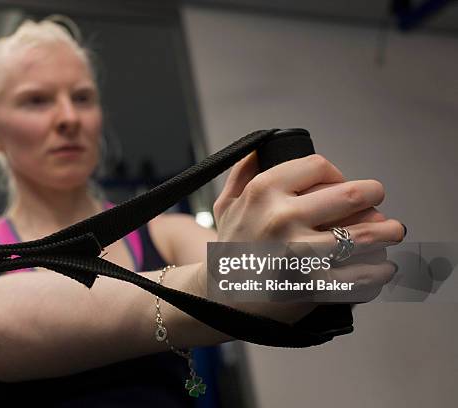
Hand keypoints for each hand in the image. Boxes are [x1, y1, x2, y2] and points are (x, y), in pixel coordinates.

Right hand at [212, 152, 403, 298]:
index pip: (318, 166)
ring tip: (392, 232)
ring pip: (364, 235)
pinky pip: (360, 275)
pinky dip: (378, 272)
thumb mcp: (225, 204)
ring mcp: (299, 252)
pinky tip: (381, 268)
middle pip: (351, 194)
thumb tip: (261, 147)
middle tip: (377, 199)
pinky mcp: (312, 285)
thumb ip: (243, 172)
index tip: (341, 185)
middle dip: (373, 194)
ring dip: (386, 232)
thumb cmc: (229, 249)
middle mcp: (282, 217)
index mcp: (263, 191)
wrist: (220, 298)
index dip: (337, 173)